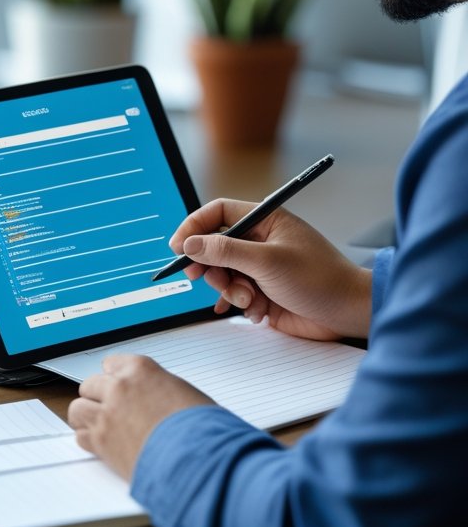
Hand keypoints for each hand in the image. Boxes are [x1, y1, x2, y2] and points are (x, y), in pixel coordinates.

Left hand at [68, 355, 214, 479]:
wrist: (198, 457)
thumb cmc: (202, 428)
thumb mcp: (184, 394)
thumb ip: (158, 390)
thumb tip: (153, 399)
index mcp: (141, 370)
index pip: (111, 364)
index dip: (115, 378)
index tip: (116, 386)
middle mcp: (120, 388)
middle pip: (89, 385)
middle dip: (98, 397)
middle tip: (108, 409)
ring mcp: (107, 414)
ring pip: (77, 409)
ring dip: (86, 417)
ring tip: (98, 426)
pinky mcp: (101, 441)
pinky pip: (80, 436)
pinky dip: (88, 440)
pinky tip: (100, 444)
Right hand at [171, 199, 371, 340]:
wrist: (348, 313)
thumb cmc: (320, 279)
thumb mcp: (268, 261)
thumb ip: (226, 251)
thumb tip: (190, 244)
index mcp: (265, 221)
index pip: (218, 213)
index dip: (195, 226)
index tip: (179, 246)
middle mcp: (260, 241)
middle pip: (214, 246)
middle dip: (210, 265)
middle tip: (202, 278)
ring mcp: (260, 267)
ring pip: (222, 273)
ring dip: (229, 289)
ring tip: (250, 299)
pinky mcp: (262, 291)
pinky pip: (234, 294)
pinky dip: (238, 303)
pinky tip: (252, 309)